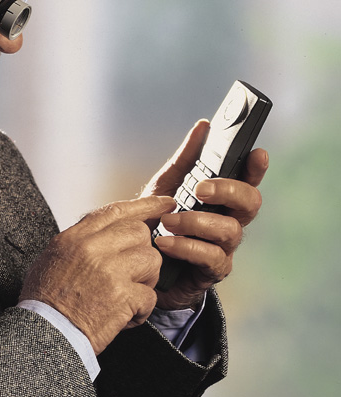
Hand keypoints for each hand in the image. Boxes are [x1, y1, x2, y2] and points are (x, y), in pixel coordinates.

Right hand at [20, 195, 175, 354]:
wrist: (43, 334)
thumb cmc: (45, 301)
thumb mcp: (53, 257)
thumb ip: (80, 241)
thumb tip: (105, 234)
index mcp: (75, 237)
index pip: (116, 211)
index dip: (145, 205)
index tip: (165, 204)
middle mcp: (93, 248)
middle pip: (139, 232)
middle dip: (143, 250)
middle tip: (135, 270)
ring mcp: (109, 270)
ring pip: (152, 260)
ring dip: (146, 279)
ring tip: (129, 294)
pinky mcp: (122, 297)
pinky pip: (150, 296)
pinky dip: (142, 310)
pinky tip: (126, 317)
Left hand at [144, 120, 268, 309]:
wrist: (139, 262)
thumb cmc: (157, 221)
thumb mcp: (167, 185)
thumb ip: (186, 159)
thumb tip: (204, 125)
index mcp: (222, 197)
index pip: (247, 179)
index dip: (256, 167)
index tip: (257, 153)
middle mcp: (229, 219)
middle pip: (250, 202)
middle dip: (228, 191)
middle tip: (200, 188)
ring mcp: (224, 246)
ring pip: (230, 230)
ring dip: (196, 222)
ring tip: (167, 221)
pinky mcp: (212, 270)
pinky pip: (211, 256)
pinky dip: (186, 246)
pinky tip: (165, 242)